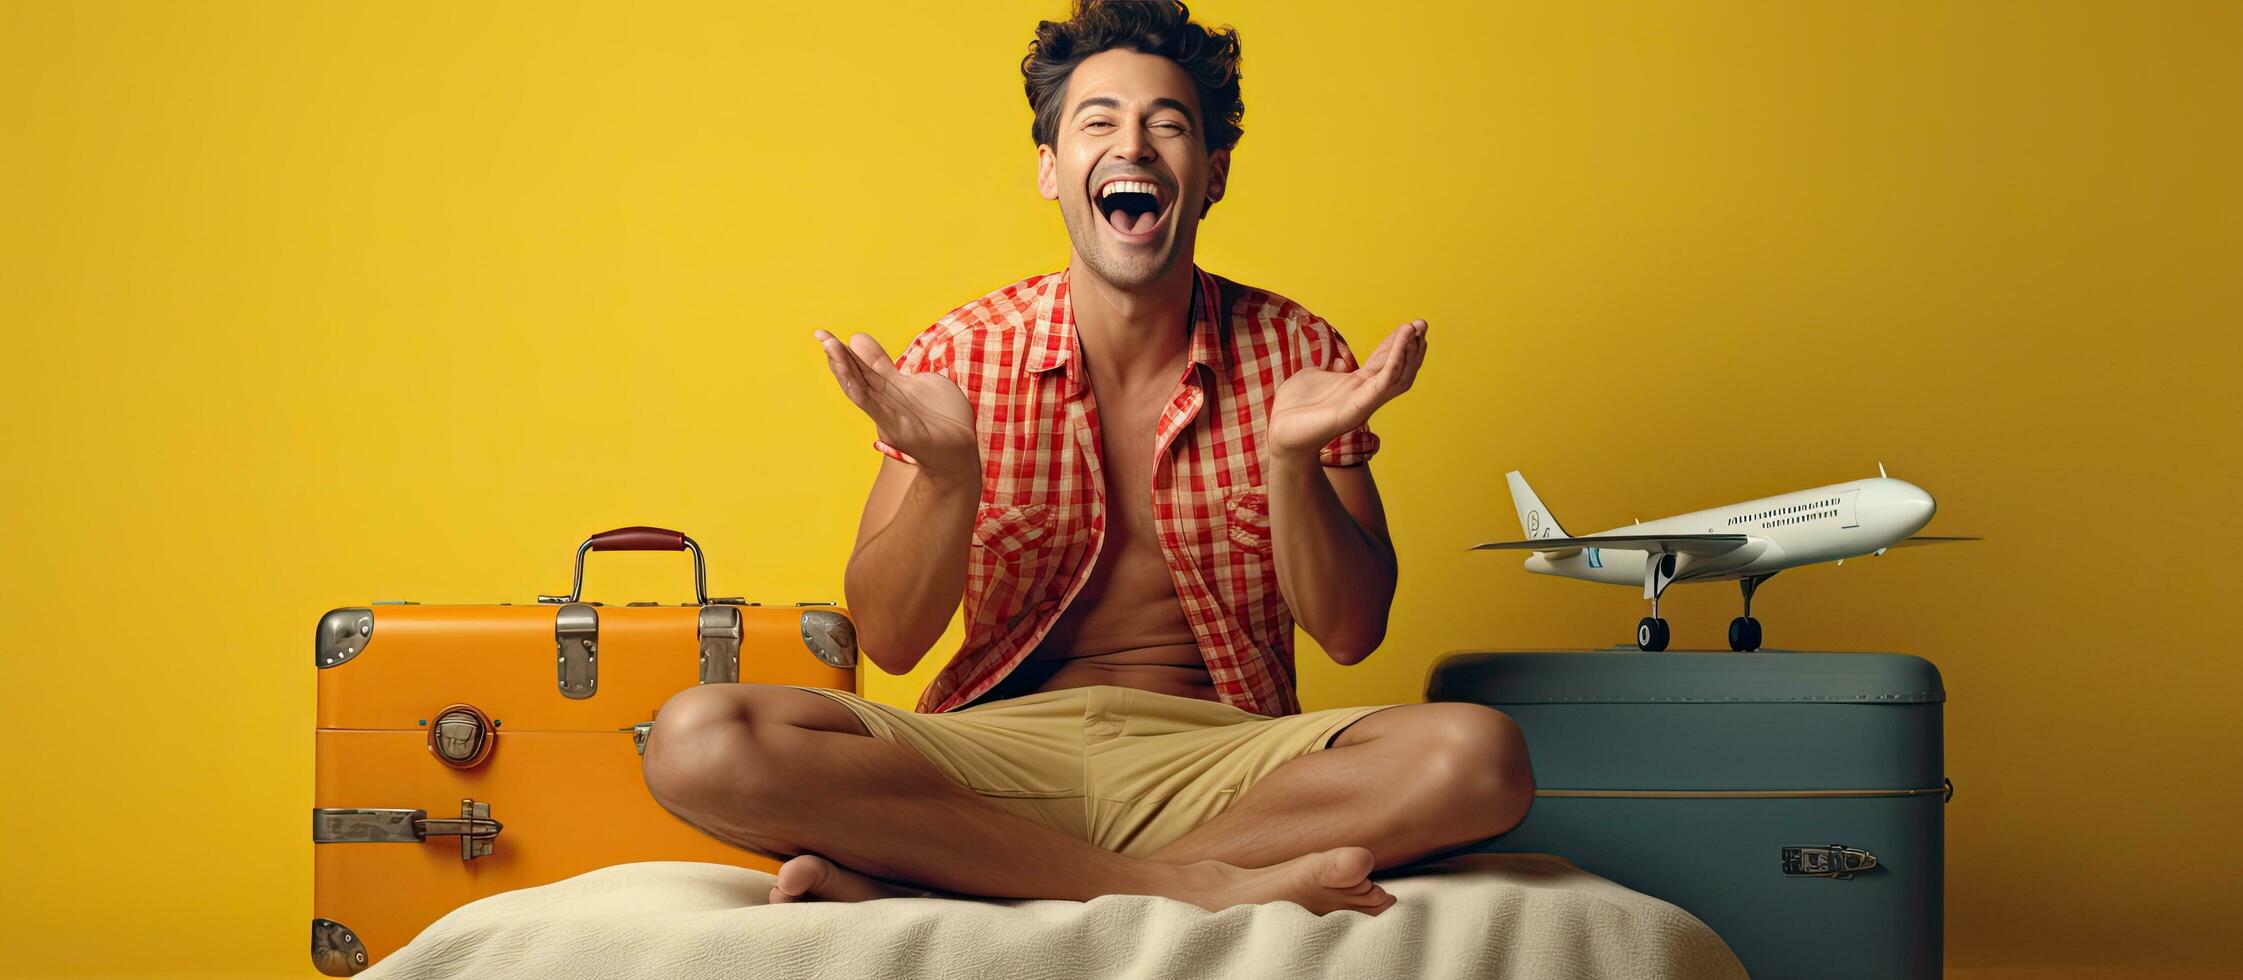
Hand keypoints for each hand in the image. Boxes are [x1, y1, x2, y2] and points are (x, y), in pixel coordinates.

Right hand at [814, 329, 978, 476]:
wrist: (962, 448)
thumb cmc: (941, 416)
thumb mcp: (915, 381)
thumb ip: (884, 364)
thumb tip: (856, 338)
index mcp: (889, 389)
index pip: (862, 366)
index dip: (844, 351)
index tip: (823, 333)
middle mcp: (884, 401)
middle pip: (857, 376)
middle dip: (838, 357)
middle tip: (821, 335)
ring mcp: (890, 415)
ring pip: (860, 390)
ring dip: (844, 370)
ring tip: (830, 348)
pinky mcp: (899, 428)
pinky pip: (876, 407)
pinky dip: (861, 391)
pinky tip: (850, 378)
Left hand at [1267, 319, 1427, 459]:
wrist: (1280, 432)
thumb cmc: (1294, 409)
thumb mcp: (1315, 379)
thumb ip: (1330, 370)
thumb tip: (1340, 363)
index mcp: (1356, 386)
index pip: (1384, 361)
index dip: (1396, 343)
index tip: (1409, 325)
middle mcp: (1366, 394)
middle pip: (1398, 368)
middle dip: (1411, 345)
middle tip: (1422, 323)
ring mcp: (1366, 401)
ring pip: (1398, 374)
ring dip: (1409, 350)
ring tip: (1415, 328)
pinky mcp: (1361, 406)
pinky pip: (1386, 379)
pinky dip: (1396, 358)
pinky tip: (1402, 340)